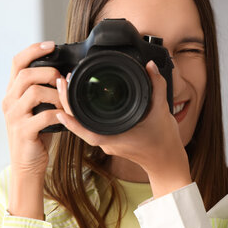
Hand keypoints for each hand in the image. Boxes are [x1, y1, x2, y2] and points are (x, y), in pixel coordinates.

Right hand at [3, 41, 63, 218]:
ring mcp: (14, 116)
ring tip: (66, 101)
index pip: (16, 62)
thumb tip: (64, 75)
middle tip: (63, 79)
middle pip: (25, 74)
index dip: (33, 50)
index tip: (51, 45)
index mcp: (12, 93)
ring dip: (56, 94)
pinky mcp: (23, 131)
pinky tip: (66, 117)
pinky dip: (59, 115)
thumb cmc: (37, 134)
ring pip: (34, 92)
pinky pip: (44, 116)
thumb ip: (43, 92)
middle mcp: (9, 101)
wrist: (27, 164)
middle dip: (48, 72)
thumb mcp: (37, 109)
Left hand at [56, 61, 191, 197]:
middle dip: (67, 102)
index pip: (85, 129)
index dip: (71, 118)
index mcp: (115, 138)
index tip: (61, 101)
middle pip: (79, 123)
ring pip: (82, 124)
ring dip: (73, 106)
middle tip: (62, 80)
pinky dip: (82, 113)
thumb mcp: (162, 110)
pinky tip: (79, 99)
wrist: (166, 160)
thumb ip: (157, 86)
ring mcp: (107, 141)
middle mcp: (107, 142)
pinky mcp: (110, 139)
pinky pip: (90, 125)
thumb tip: (151, 67)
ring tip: (67, 85)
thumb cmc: (164, 141)